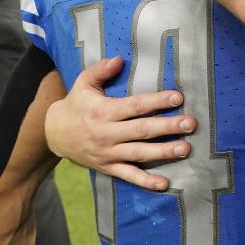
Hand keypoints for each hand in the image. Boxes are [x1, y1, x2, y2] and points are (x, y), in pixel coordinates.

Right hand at [45, 57, 195, 190]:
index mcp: (103, 111)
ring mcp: (108, 153)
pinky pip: (129, 176)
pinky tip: (165, 184)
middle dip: (167, 127)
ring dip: (163, 152)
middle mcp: (106, 134)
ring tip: (185, 148)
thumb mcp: (83, 83)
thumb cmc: (76, 104)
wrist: (55, 135)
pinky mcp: (108, 167)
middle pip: (141, 130)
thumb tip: (119, 59)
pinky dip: (146, 181)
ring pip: (139, 154)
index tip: (177, 98)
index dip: (156, 102)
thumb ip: (100, 70)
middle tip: (190, 123)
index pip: (134, 106)